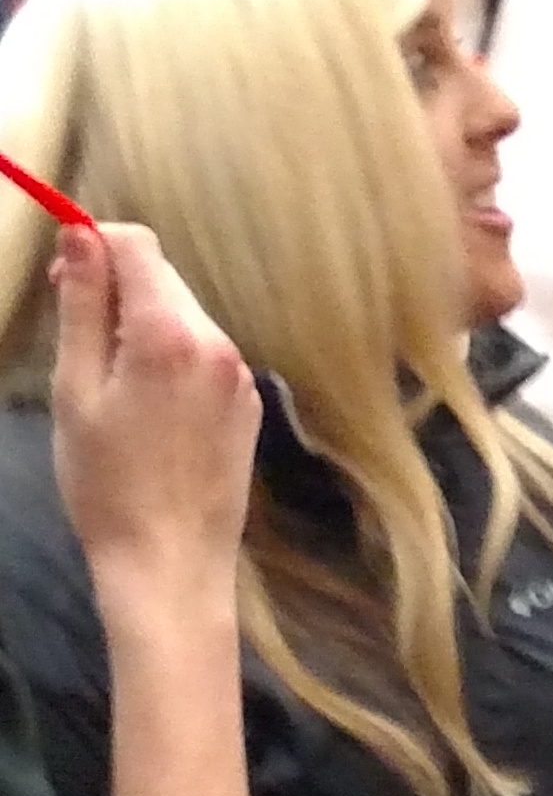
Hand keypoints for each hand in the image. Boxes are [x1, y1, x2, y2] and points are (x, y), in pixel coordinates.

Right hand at [49, 223, 258, 609]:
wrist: (171, 561)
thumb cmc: (107, 482)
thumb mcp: (76, 387)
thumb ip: (81, 306)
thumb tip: (81, 235)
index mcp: (171, 335)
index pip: (138, 244)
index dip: (93, 246)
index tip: (60, 280)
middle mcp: (218, 346)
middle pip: (162, 277)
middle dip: (115, 286)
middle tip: (73, 331)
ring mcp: (240, 376)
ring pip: (183, 315)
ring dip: (141, 323)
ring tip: (108, 378)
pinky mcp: (248, 404)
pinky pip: (204, 355)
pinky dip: (170, 356)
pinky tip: (145, 404)